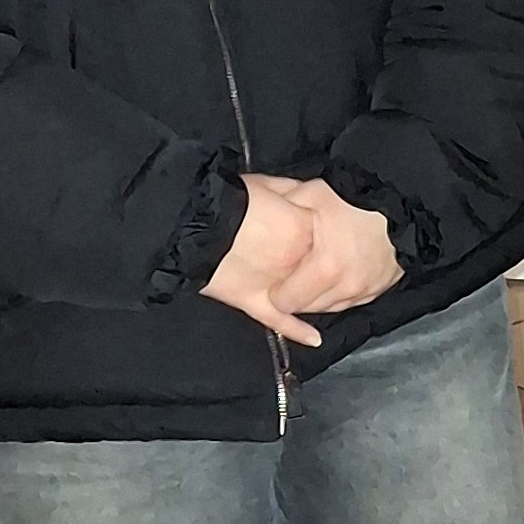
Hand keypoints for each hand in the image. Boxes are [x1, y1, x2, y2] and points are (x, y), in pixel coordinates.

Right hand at [200, 177, 324, 345]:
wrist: (191, 224)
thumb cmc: (228, 200)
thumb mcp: (268, 184)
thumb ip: (296, 192)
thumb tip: (312, 194)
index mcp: (304, 228)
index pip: (332, 237)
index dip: (329, 235)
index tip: (330, 233)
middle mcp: (296, 261)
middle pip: (324, 271)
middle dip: (324, 267)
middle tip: (323, 261)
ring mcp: (276, 285)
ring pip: (306, 298)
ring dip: (315, 298)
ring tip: (321, 293)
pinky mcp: (253, 303)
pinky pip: (280, 320)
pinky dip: (297, 331)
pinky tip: (313, 339)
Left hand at [247, 175, 403, 315]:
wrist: (403, 200)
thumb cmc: (358, 198)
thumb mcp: (312, 194)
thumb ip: (282, 210)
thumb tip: (254, 212)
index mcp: (326, 268)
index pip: (288, 304)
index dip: (277, 292)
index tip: (275, 281)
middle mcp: (347, 286)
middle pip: (308, 308)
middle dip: (297, 295)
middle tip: (292, 275)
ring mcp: (366, 290)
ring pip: (330, 307)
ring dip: (319, 295)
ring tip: (313, 273)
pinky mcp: (381, 288)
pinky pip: (352, 300)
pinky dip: (340, 292)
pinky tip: (336, 275)